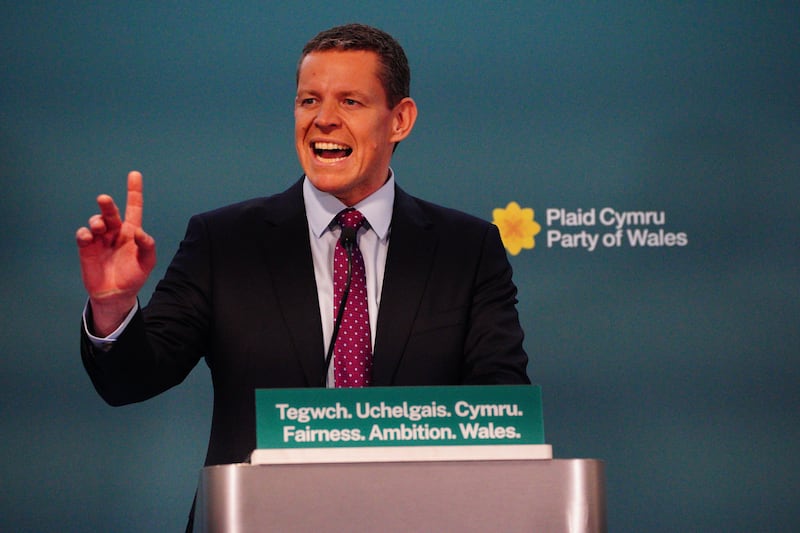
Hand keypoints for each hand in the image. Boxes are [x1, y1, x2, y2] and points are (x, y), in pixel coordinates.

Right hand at [76, 171, 155, 334]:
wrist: (115, 295)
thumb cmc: (133, 276)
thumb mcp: (146, 262)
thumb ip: (147, 246)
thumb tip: (141, 232)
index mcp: (133, 232)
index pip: (134, 208)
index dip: (134, 191)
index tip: (134, 174)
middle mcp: (116, 232)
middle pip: (111, 212)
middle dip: (107, 204)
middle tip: (104, 199)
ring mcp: (100, 239)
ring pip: (96, 221)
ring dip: (96, 220)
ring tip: (99, 228)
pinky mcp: (87, 248)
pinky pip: (83, 235)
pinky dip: (84, 233)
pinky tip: (88, 236)